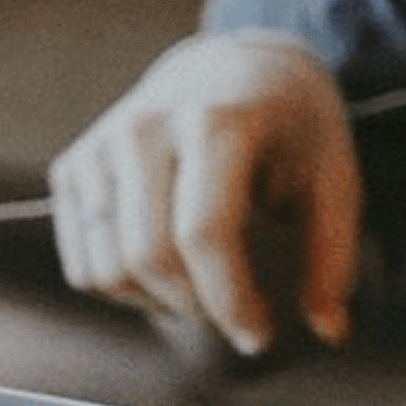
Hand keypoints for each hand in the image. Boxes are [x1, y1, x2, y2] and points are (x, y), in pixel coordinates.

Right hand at [48, 32, 363, 356]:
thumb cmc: (290, 131)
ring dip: (157, 303)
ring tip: (199, 290)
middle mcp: (145, 126)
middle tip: (233, 310)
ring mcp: (100, 145)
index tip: (258, 337)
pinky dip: (122, 289)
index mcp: (217, 120)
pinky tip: (163, 273)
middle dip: (196, 305)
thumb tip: (331, 331)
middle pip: (150, 255)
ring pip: (108, 268)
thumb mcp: (333, 180)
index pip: (204, 231)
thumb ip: (332, 256)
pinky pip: (82, 264)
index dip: (231, 299)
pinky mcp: (73, 166)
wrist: (228, 68)